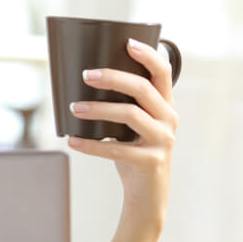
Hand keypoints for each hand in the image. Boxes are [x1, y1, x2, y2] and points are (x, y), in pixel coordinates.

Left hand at [66, 38, 178, 228]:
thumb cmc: (134, 156)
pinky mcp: (152, 162)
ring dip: (98, 109)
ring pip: (130, 114)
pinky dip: (91, 144)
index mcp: (165, 106)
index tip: (128, 42)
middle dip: (113, 77)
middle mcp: (169, 120)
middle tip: (86, 75)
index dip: (148, 55)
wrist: (148, 198)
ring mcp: (163, 141)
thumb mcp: (132, 128)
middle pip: (143, 89)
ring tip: (74, 108)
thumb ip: (122, 106)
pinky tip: (73, 141)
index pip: (163, 72)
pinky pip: (117, 149)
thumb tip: (85, 85)